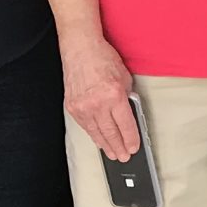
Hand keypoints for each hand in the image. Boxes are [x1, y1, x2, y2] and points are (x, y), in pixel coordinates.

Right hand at [61, 33, 140, 161]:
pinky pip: (85, 126)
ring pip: (96, 132)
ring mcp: (82, 107)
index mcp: (114, 95)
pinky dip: (93, 134)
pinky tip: (99, 140)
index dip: (131, 139)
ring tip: (112, 154)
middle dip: (118, 147)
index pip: (125, 125)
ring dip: (105, 145)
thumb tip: (129, 115)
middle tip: (124, 157)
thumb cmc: (103, 59)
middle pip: (110, 133)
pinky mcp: (72, 107)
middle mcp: (97, 103)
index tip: (134, 148)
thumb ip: (127, 98)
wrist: (81, 50)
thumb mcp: (125, 78)